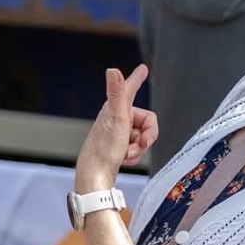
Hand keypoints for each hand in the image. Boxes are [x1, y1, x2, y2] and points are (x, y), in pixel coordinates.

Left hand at [75, 64, 157, 190]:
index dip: (137, 78)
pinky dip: (135, 156)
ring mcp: (118, 132)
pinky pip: (137, 149)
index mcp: (116, 107)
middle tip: (141, 144)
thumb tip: (112, 70)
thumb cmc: (104, 148)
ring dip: (139, 148)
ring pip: (143, 136)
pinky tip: (125, 159)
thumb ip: (116, 93)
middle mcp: (117, 117)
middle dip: (147, 135)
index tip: (142, 69)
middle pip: (146, 121)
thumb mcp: (115, 117)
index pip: (130, 88)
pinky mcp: (119, 146)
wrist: (96, 175)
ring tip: (127, 153)